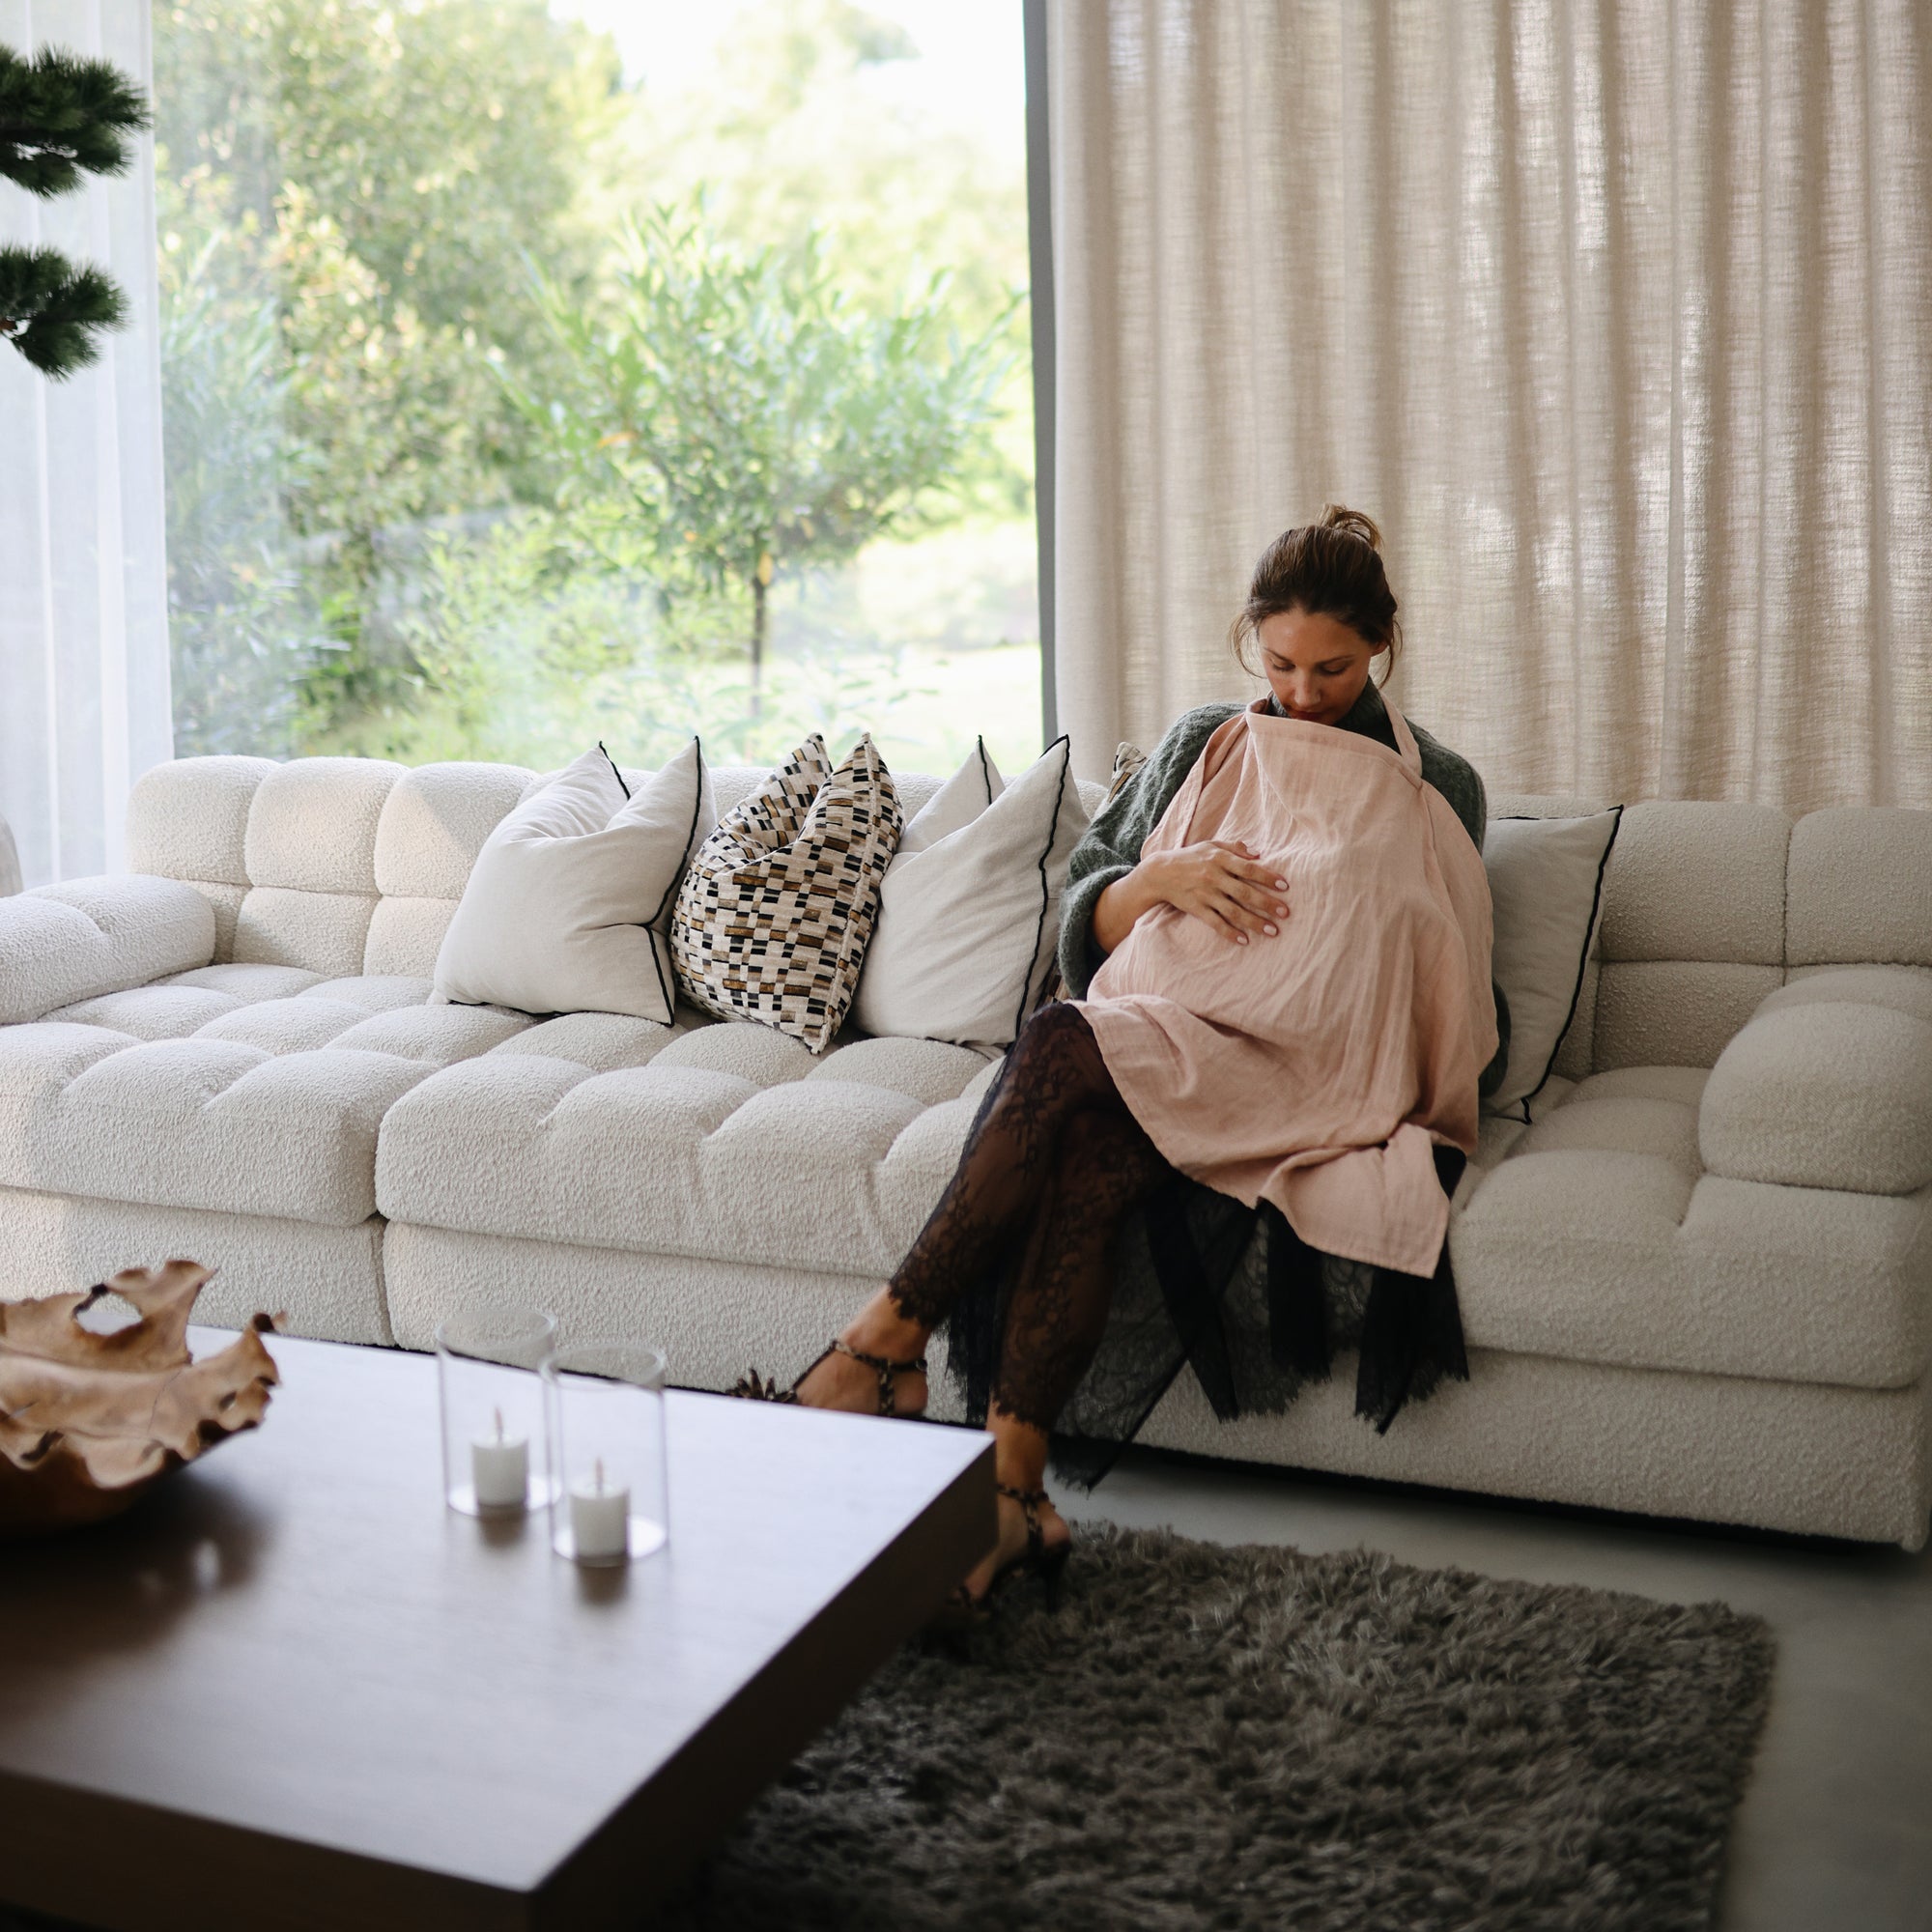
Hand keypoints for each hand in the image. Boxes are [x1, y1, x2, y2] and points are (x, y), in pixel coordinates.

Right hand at [1094, 842, 1289, 949]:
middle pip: (1245, 892)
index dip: (1267, 877)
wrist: (1160, 873)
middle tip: (1285, 913)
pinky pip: (1215, 923)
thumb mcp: (1211, 845)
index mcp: (1219, 858)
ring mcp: (1205, 894)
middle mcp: (1213, 877)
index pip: (1249, 868)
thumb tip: (1259, 853)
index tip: (1285, 886)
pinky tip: (1245, 940)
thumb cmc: (1190, 857)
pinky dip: (1230, 932)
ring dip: (1254, 922)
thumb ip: (1235, 847)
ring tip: (1272, 931)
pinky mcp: (1196, 909)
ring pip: (1233, 911)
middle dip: (1267, 903)